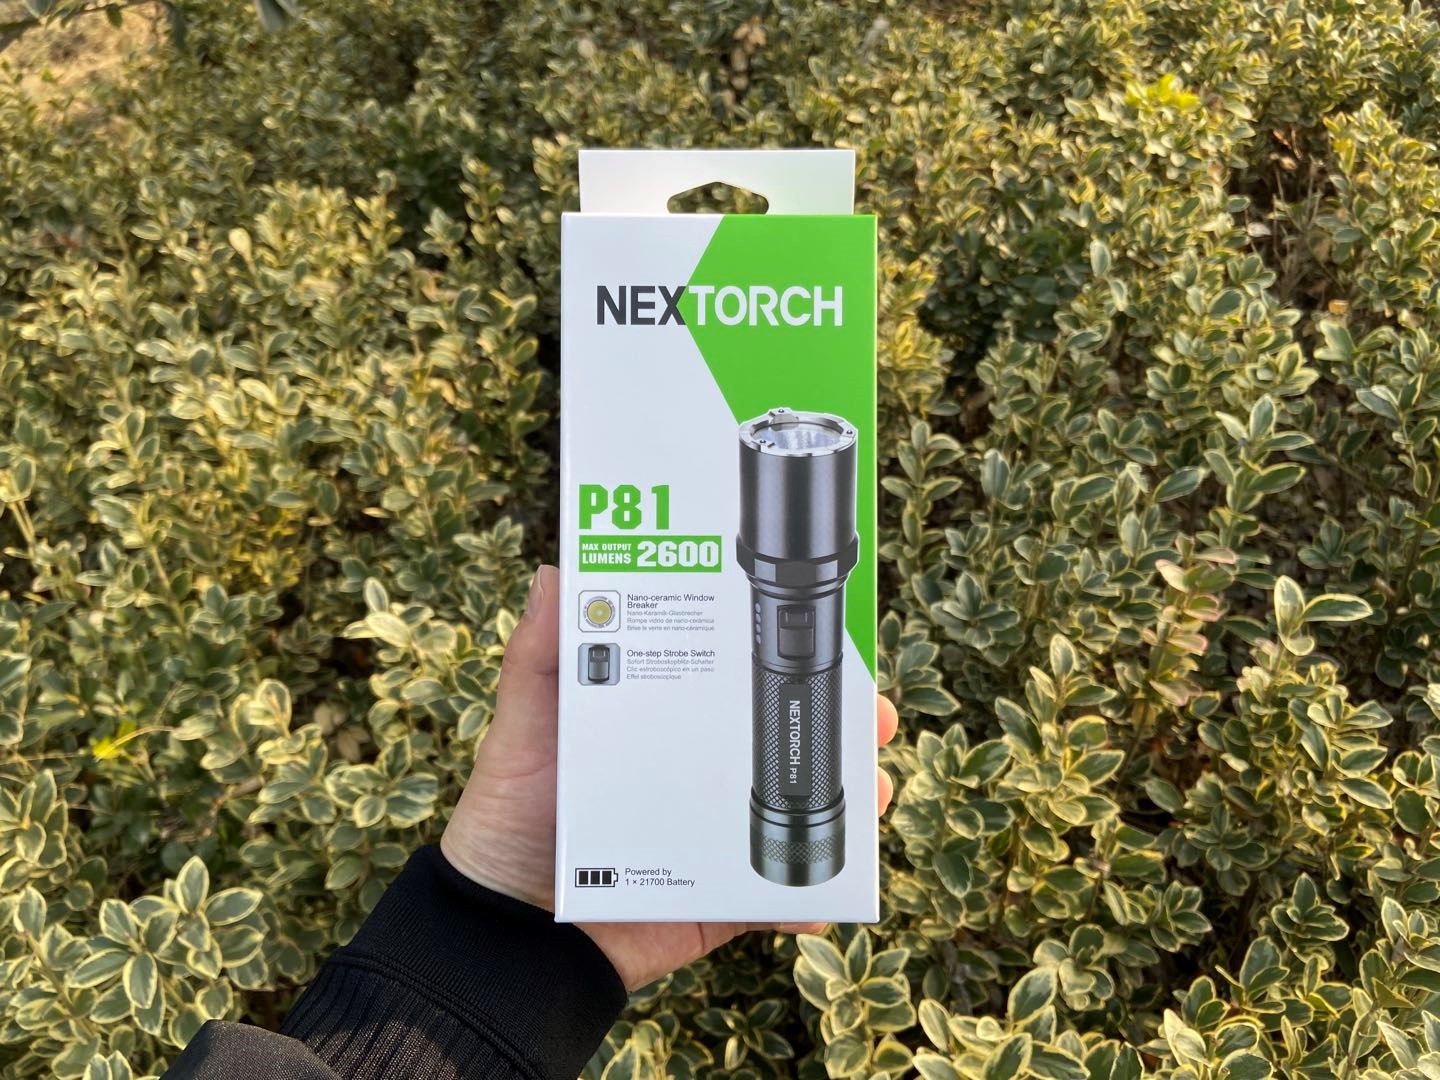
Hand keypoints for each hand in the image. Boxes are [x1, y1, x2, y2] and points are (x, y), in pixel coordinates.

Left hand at [441, 565, 898, 988]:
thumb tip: (555, 574)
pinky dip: (804, 899)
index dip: (775, 658)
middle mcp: (692, 775)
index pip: (727, 679)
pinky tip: (822, 893)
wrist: (502, 934)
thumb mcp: (520, 727)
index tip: (825, 638)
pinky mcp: (712, 902)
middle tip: (872, 715)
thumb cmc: (505, 819)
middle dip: (835, 724)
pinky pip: (770, 898)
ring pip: (790, 812)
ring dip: (844, 801)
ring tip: (876, 791)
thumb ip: (537, 658)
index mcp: (657, 724)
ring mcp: (708, 839)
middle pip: (774, 741)